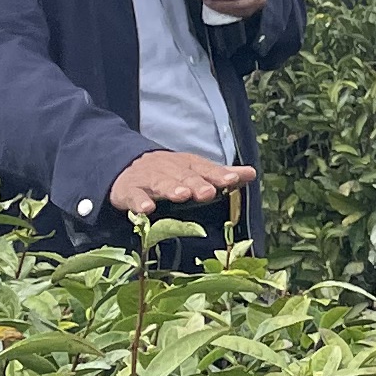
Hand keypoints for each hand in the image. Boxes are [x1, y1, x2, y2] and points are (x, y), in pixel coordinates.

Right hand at [103, 149, 248, 219]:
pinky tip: (146, 210)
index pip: (206, 168)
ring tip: (182, 196)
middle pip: (184, 176)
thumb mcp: (193, 170)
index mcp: (187, 164)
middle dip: (197, 183)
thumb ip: (220, 174)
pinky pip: (134, 196)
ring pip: (160, 183)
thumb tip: (251, 173)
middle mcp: (169, 169)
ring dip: (171, 188)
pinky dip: (139, 203)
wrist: (124, 165)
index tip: (234, 180)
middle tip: (208, 192)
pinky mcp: (129, 190)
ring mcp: (148, 179)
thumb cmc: (167, 173)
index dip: (219, 174)